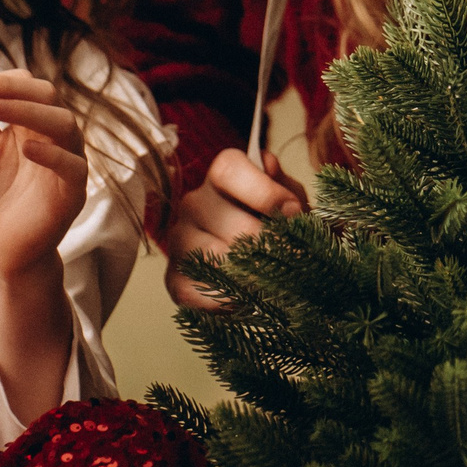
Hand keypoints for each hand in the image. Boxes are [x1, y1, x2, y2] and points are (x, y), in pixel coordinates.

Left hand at [0, 62, 88, 279]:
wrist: (1, 245)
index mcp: (32, 121)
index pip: (25, 85)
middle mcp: (54, 135)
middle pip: (48, 95)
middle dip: (12, 89)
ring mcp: (68, 161)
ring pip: (65, 123)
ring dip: (30, 111)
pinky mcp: (74, 191)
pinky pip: (73, 166)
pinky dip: (53, 153)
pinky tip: (27, 148)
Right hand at [165, 147, 307, 309]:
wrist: (271, 269)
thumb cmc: (280, 228)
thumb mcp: (291, 201)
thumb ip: (282, 184)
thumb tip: (267, 167)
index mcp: (222, 177)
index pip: (228, 170)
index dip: (263, 191)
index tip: (292, 212)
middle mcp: (194, 203)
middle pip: (225, 219)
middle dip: (265, 241)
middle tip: (291, 256)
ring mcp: (179, 240)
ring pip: (211, 256)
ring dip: (248, 272)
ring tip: (272, 280)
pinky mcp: (174, 278)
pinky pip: (194, 290)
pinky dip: (225, 299)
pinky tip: (246, 299)